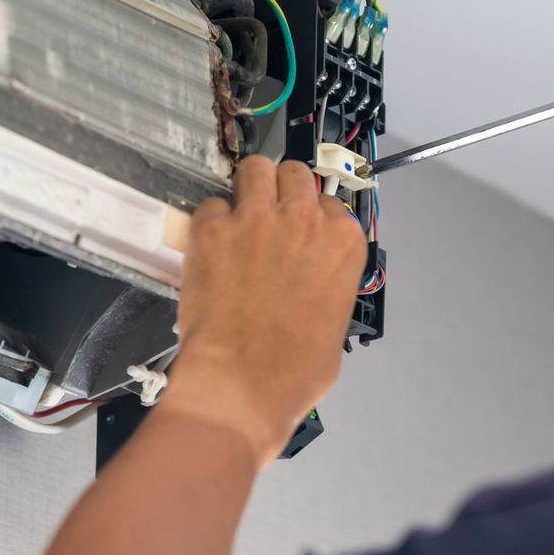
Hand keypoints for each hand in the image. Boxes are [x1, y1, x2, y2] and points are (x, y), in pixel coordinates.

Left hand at [164, 156, 369, 464]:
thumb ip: (327, 282)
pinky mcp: (213, 229)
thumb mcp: (335, 322)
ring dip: (248, 187)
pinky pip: (211, 204)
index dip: (310, 216)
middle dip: (281, 192)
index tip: (298, 230)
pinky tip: (210, 246)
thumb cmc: (293, 371)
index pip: (329, 202)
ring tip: (239, 214)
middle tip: (267, 217)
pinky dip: (210, 221)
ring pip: (255, 169)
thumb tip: (308, 279)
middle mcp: (304, 220)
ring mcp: (256, 219)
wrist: (242, 385)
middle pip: (294, 174)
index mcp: (342, 243)